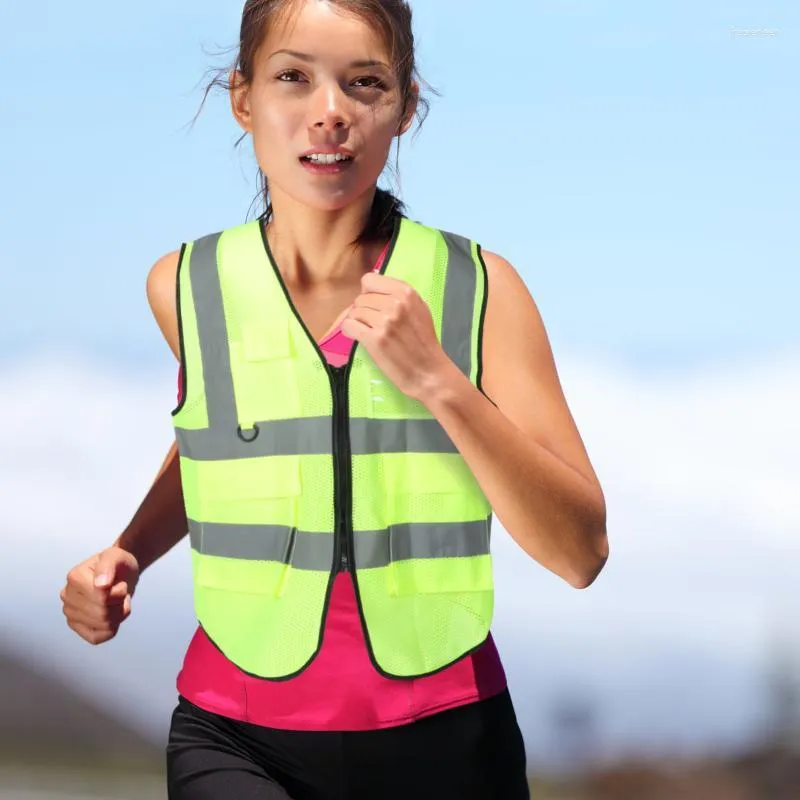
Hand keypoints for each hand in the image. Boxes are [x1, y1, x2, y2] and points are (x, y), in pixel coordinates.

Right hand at [60, 547, 139, 645]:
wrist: (121, 571)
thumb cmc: (118, 563)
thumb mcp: (117, 556)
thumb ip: (108, 566)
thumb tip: (101, 585)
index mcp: (74, 577)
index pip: (102, 598)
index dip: (119, 592)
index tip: (118, 582)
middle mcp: (67, 596)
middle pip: (103, 613)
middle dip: (120, 603)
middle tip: (119, 592)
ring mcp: (70, 613)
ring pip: (103, 626)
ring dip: (118, 614)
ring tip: (116, 601)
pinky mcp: (76, 626)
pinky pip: (96, 638)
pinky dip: (110, 629)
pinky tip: (112, 615)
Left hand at [341, 273, 452, 401]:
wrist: (428, 372)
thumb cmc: (424, 343)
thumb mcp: (419, 310)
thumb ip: (398, 297)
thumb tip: (370, 288)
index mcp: (406, 292)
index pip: (369, 280)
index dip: (368, 293)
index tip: (373, 305)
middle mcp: (395, 304)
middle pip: (360, 298)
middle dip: (363, 310)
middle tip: (373, 324)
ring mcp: (385, 321)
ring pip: (354, 312)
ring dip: (358, 322)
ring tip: (369, 333)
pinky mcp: (374, 339)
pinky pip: (349, 326)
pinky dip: (350, 332)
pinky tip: (360, 337)